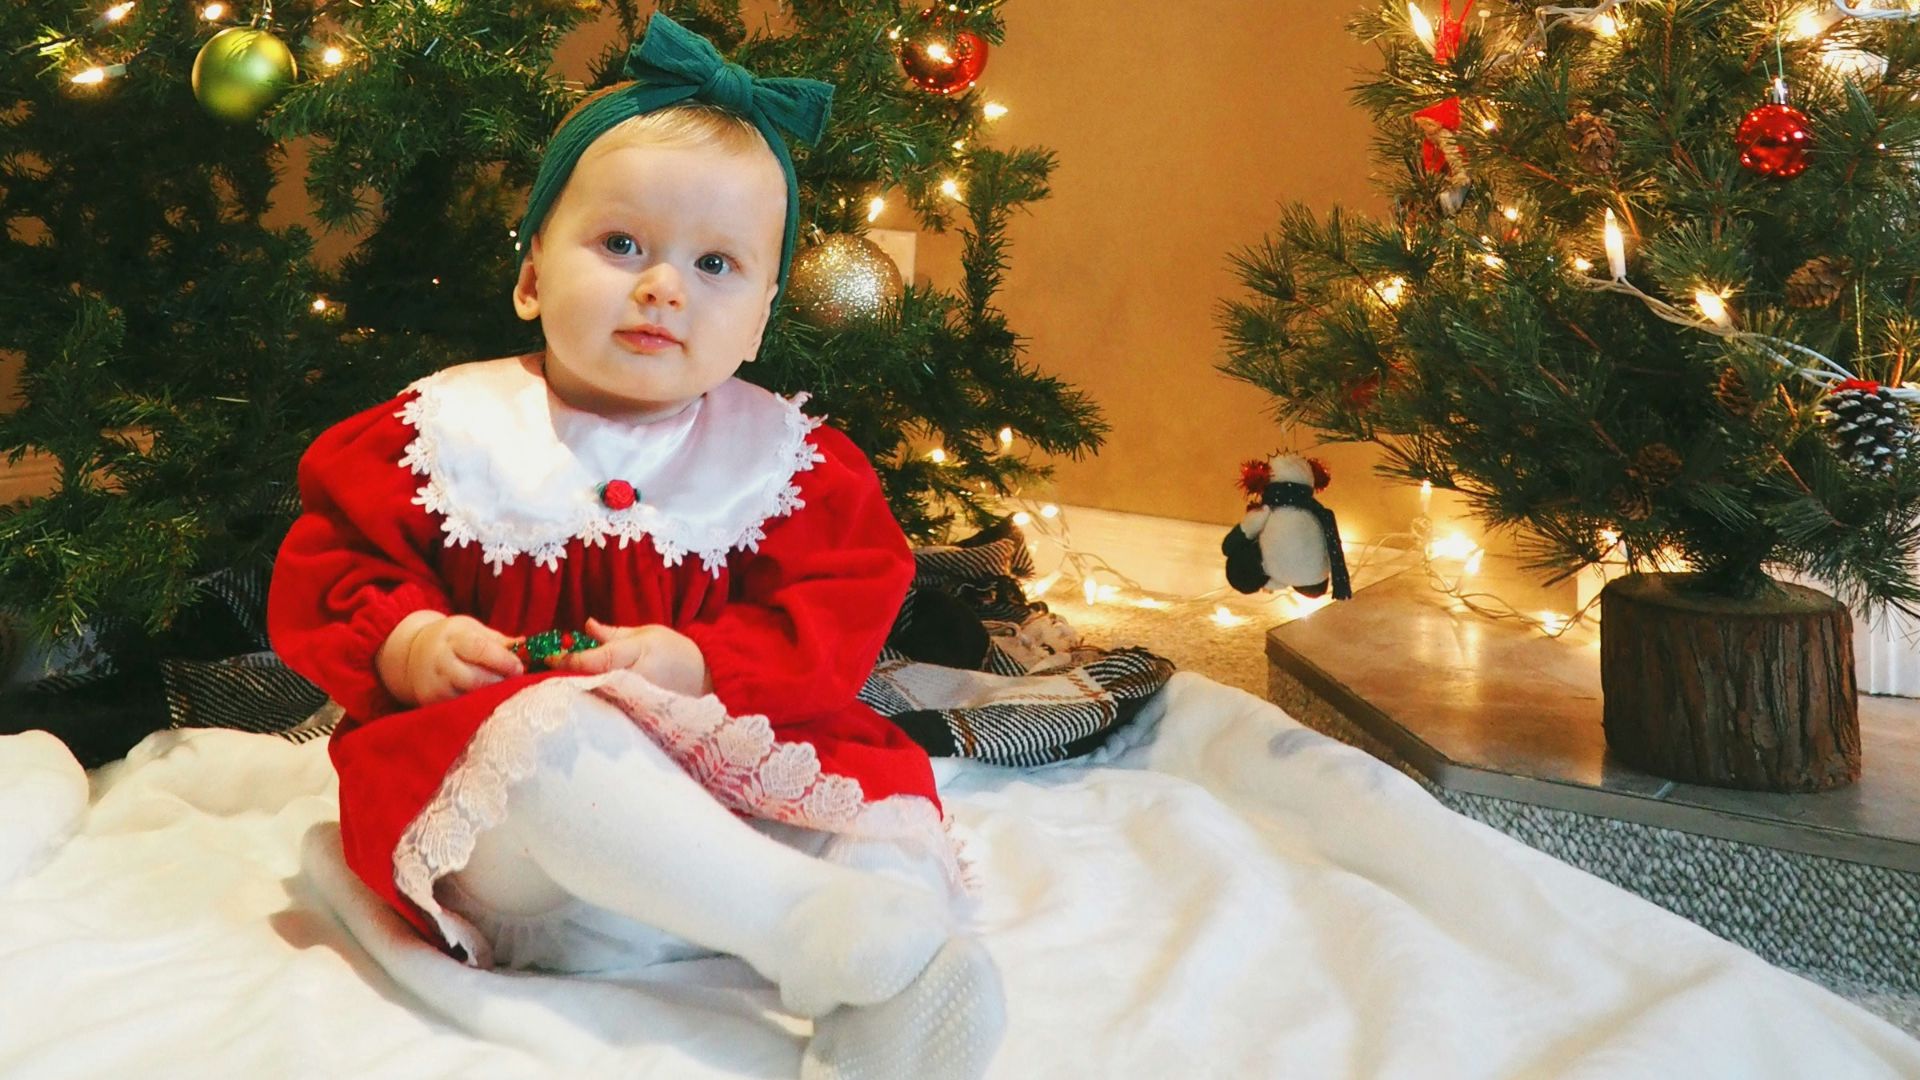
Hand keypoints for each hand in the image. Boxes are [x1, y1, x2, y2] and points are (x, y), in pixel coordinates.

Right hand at [378, 612, 523, 706]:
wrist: (413, 654)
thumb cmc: (453, 640)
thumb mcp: (472, 630)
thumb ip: (498, 641)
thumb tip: (525, 645)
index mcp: (453, 637)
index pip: (479, 649)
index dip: (503, 661)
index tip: (519, 668)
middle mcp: (440, 661)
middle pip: (475, 679)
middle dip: (499, 682)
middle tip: (514, 681)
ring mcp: (434, 684)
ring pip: (469, 697)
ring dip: (491, 696)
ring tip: (502, 690)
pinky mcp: (431, 702)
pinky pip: (460, 707)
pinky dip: (477, 705)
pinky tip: (486, 700)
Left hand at [551, 618, 711, 696]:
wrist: (703, 677)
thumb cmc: (674, 651)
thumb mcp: (645, 634)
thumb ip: (613, 633)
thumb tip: (587, 626)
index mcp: (636, 655)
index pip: (596, 660)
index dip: (570, 659)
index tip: (549, 656)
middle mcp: (634, 680)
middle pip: (592, 681)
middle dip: (568, 677)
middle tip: (545, 671)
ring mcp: (636, 701)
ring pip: (599, 697)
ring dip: (577, 691)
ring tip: (557, 686)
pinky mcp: (637, 714)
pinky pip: (610, 708)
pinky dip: (594, 703)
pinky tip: (582, 699)